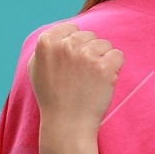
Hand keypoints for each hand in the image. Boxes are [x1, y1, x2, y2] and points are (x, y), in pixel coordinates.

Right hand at [27, 29, 122, 153]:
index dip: (75, 46)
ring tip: (90, 81)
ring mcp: (86, 56)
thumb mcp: (36, 68)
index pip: (71, 29)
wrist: (67, 125)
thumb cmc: (52, 98)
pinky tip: (102, 83)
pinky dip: (115, 68)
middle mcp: (65, 45)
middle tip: (81, 77)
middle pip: (89, 36)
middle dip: (89, 52)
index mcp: (46, 42)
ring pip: (105, 44)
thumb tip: (59, 32)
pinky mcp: (104, 67)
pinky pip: (118, 55)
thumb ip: (45, 46)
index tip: (71, 65)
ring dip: (102, 60)